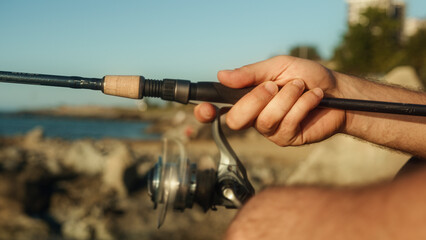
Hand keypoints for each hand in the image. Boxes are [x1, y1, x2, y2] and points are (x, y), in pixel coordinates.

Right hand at [194, 56, 345, 145]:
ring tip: (301, 87)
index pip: (219, 109)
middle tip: (274, 86)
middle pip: (236, 120)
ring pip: (264, 119)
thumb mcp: (277, 66)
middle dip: (255, 99)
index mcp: (247, 97)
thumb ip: (250, 73)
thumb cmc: (307, 76)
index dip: (207, 112)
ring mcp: (270, 130)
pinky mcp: (287, 138)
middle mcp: (255, 115)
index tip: (205, 109)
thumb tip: (222, 75)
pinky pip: (286, 123)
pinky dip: (302, 104)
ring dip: (286, 97)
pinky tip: (313, 98)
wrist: (337, 91)